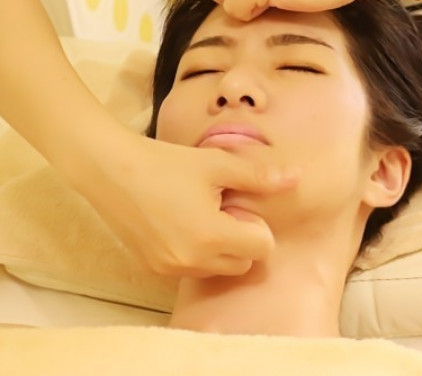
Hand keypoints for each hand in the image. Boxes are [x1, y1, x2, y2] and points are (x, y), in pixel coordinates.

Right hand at [77, 133, 297, 277]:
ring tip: (200, 214)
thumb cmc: (167, 163)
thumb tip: (297, 177)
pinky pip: (190, 270)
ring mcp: (170, 269)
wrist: (111, 170)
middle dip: (242, 239)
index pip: (262, 248)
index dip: (257, 225)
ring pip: (217, 269)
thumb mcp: (218, 164)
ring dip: (219, 248)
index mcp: (213, 237)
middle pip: (243, 263)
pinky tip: (180, 222)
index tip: (238, 204)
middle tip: (222, 208)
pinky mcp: (153, 268)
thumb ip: (260, 176)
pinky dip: (196, 252)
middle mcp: (192, 261)